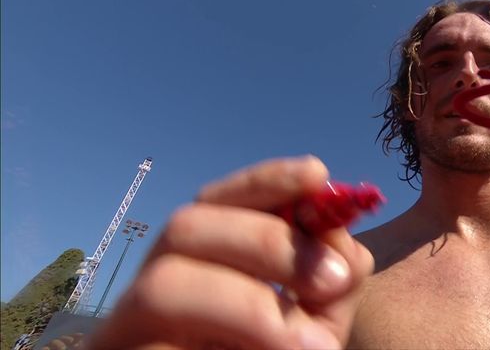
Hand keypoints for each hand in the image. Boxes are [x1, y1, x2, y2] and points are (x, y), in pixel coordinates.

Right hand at [87, 156, 373, 349]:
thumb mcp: (316, 323)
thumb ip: (330, 282)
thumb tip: (345, 247)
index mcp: (204, 263)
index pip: (219, 200)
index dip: (266, 180)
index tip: (317, 173)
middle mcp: (157, 285)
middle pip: (187, 224)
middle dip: (268, 240)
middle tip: (333, 279)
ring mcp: (130, 331)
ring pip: (164, 283)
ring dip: (249, 303)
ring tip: (308, 345)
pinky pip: (160, 348)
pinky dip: (235, 337)